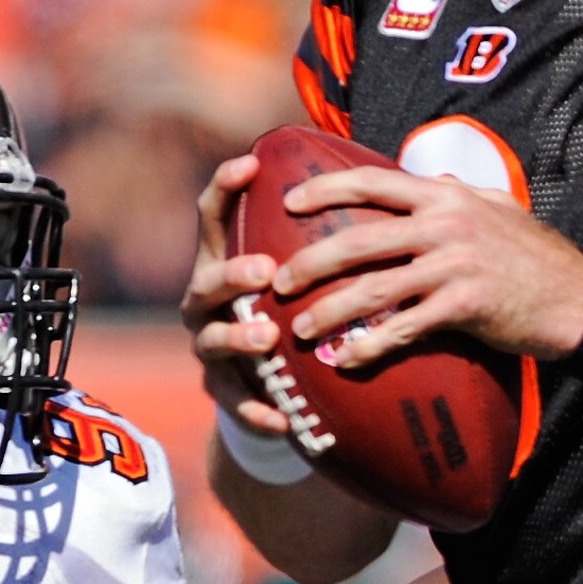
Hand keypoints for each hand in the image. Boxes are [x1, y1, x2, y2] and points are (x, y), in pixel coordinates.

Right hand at [180, 153, 290, 437]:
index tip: (250, 164)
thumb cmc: (287, 303)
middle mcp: (205, 300)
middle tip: (264, 270)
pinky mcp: (222, 390)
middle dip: (231, 274)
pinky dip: (257, 410)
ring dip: (238, 337)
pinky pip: (234, 402)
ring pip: (212, 339)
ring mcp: (209, 345)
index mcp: (221, 258)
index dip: (225, 187)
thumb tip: (378, 177)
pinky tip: (282, 419)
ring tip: (268, 338)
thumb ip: (316, 231)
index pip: (213, 214)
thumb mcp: (294, 265)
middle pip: (205, 281)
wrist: (268, 378)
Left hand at [274, 165, 582, 367]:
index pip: (372, 182)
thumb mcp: (497, 208)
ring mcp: (453, 265)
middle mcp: (445, 224)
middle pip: (359, 239)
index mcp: (445, 196)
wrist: (576, 295)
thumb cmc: (533, 254)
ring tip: (299, 329)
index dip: (326, 189)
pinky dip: (369, 345)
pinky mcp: (463, 306)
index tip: (288, 203)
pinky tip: (344, 359)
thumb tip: (431, 176)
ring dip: (330, 310)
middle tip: (277, 281)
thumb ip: (459, 192)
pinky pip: (404, 328)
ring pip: (374, 288)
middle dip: (311, 261)